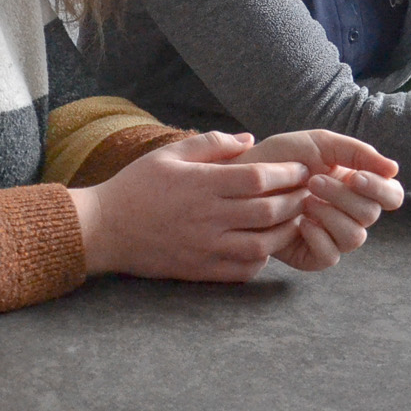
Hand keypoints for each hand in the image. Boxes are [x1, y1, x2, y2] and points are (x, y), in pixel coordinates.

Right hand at [70, 131, 314, 281]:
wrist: (103, 228)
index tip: (300, 169)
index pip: (258, 178)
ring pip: (262, 245)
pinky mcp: (199, 270)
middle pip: (268, 212)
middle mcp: (208, 217)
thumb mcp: (169, 153)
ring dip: (284, 232)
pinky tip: (265, 247)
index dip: (286, 173)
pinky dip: (261, 260)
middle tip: (306, 193)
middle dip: (295, 201)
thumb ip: (211, 144)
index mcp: (202, 185)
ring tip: (293, 219)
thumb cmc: (137, 185)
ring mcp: (205, 247)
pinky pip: (242, 271)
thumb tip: (250, 140)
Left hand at [239, 130, 404, 271]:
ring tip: (302, 200)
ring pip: (355, 237)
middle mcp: (349, 213)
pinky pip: (330, 256)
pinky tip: (300, 223)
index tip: (357, 177)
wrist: (242, 179)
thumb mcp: (320, 144)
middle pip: (371, 215)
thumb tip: (394, 169)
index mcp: (357, 186)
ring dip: (330, 215)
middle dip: (343, 196)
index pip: (390, 195)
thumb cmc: (280, 158)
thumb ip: (358, 153)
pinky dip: (318, 237)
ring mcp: (332, 236)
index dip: (381, 189)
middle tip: (313, 182)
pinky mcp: (313, 256)